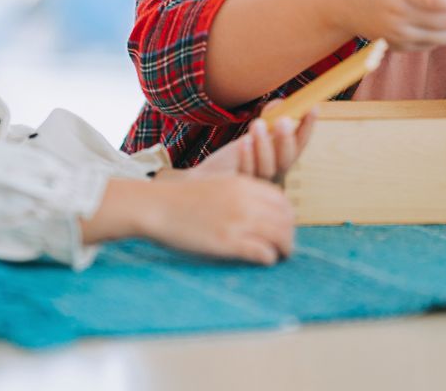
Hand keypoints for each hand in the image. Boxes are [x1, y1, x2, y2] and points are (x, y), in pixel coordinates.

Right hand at [84, 176, 294, 265]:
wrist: (155, 206)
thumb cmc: (183, 198)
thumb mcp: (218, 185)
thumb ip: (241, 193)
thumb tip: (261, 210)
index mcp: (244, 184)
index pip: (282, 201)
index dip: (287, 216)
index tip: (284, 227)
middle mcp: (246, 201)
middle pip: (285, 219)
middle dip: (289, 235)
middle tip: (286, 247)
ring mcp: (238, 221)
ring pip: (279, 236)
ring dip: (284, 248)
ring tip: (280, 256)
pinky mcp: (228, 242)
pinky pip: (262, 252)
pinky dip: (268, 258)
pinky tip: (264, 261)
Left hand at [188, 102, 315, 180]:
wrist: (204, 183)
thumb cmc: (232, 159)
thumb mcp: (252, 138)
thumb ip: (267, 122)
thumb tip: (280, 103)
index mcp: (281, 162)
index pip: (299, 145)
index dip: (307, 127)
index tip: (312, 107)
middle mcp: (273, 176)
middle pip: (286, 160)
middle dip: (286, 140)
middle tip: (283, 120)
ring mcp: (257, 185)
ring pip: (267, 168)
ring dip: (264, 145)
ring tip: (257, 124)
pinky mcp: (238, 190)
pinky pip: (245, 173)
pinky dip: (246, 157)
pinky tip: (243, 141)